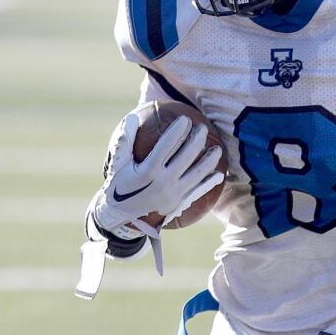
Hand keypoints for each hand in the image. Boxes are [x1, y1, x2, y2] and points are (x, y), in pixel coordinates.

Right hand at [90, 112, 223, 236]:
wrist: (121, 218)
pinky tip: (218, 174)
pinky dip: (209, 183)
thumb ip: (124, 141)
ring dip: (209, 160)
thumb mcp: (117, 164)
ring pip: (197, 175)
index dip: (177, 132)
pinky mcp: (179, 205)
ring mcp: (174, 195)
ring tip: (217, 148)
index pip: (166, 147)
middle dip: (197, 140)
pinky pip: (198, 192)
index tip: (185, 119)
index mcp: (148, 172)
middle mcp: (163, 183)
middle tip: (202, 128)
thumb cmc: (119, 185)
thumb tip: (132, 116)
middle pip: (186, 158)